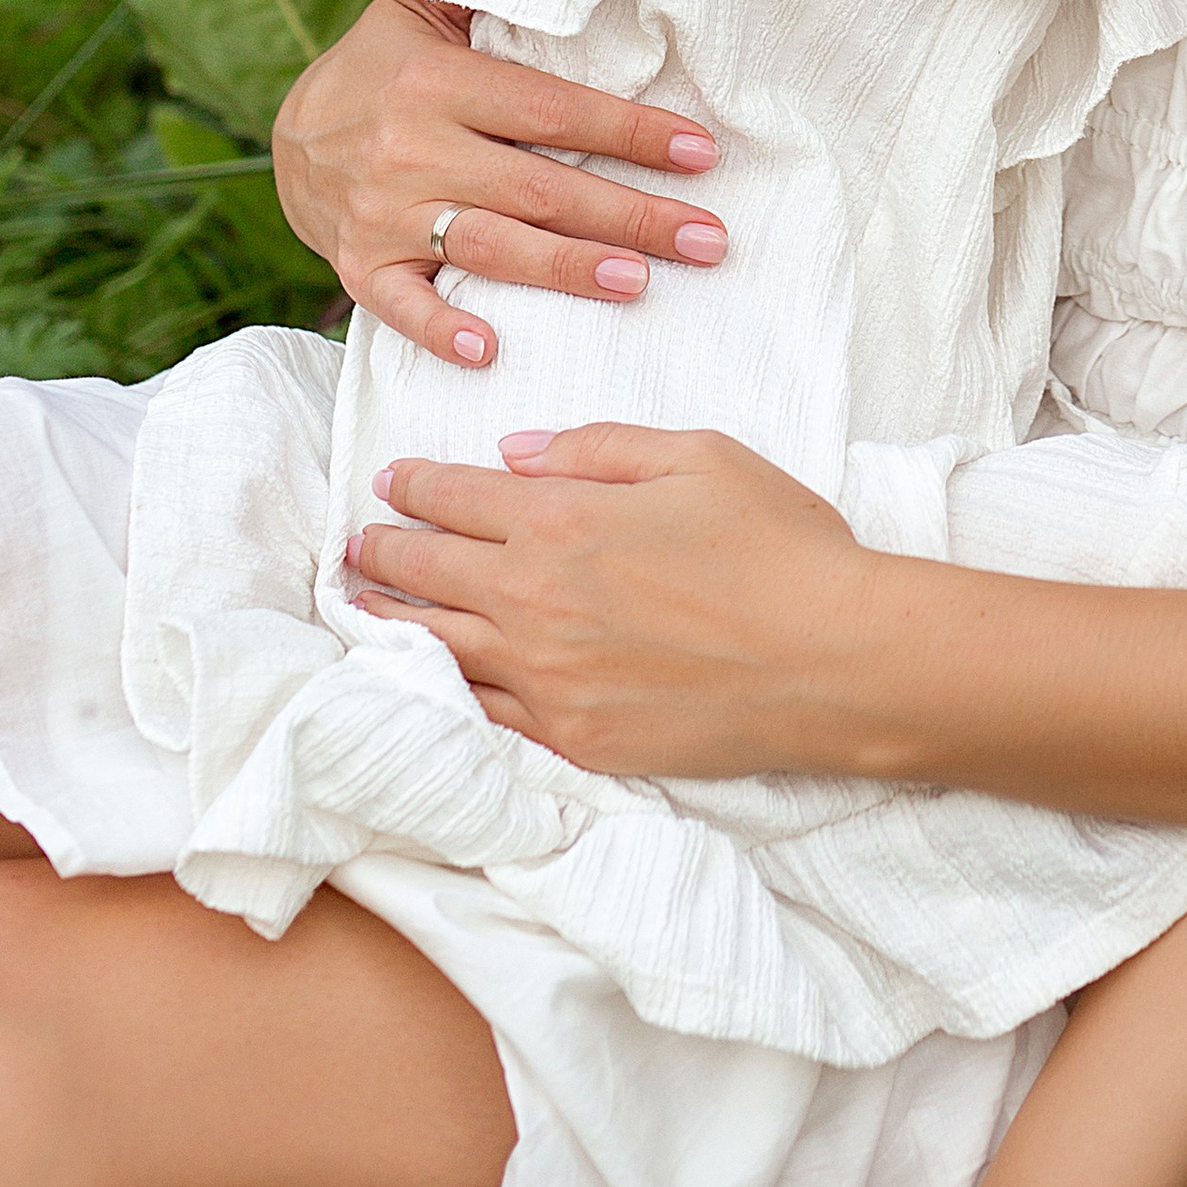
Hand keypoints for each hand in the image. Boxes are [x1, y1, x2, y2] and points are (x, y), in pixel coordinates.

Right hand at [271, 0, 731, 371]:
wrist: (289, 136)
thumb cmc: (387, 68)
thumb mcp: (424, 9)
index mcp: (437, 83)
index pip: (552, 111)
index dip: (630, 132)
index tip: (700, 153)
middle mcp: (410, 149)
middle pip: (539, 189)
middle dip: (631, 216)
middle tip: (708, 239)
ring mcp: (382, 214)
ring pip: (490, 249)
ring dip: (568, 269)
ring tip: (639, 282)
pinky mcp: (360, 266)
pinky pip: (401, 306)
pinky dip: (442, 329)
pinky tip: (492, 350)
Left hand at [346, 421, 870, 774]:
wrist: (831, 660)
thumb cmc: (777, 547)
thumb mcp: (698, 457)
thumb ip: (598, 448)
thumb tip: (515, 453)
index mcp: (562, 520)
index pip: (457, 496)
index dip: (414, 484)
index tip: (390, 482)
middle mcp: (535, 600)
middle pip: (427, 571)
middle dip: (382, 551)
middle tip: (354, 545)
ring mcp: (547, 679)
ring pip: (435, 645)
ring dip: (386, 620)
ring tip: (355, 608)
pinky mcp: (571, 739)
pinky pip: (481, 713)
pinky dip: (437, 689)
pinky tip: (420, 677)